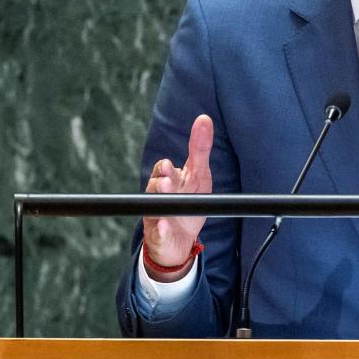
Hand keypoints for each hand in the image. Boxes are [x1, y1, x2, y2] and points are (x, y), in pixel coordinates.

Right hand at [141, 114, 214, 278]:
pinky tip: (162, 226)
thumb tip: (205, 119)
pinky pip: (157, 234)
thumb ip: (200, 149)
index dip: (166, 169)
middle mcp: (158, 197)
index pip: (163, 170)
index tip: (169, 166)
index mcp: (167, 180)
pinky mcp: (159, 236)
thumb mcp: (198, 175)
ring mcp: (156, 216)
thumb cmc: (188, 202)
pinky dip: (159, 230)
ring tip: (164, 194)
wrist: (179, 239)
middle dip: (161, 183)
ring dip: (159, 202)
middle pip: (156, 187)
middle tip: (167, 181)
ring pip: (154, 208)